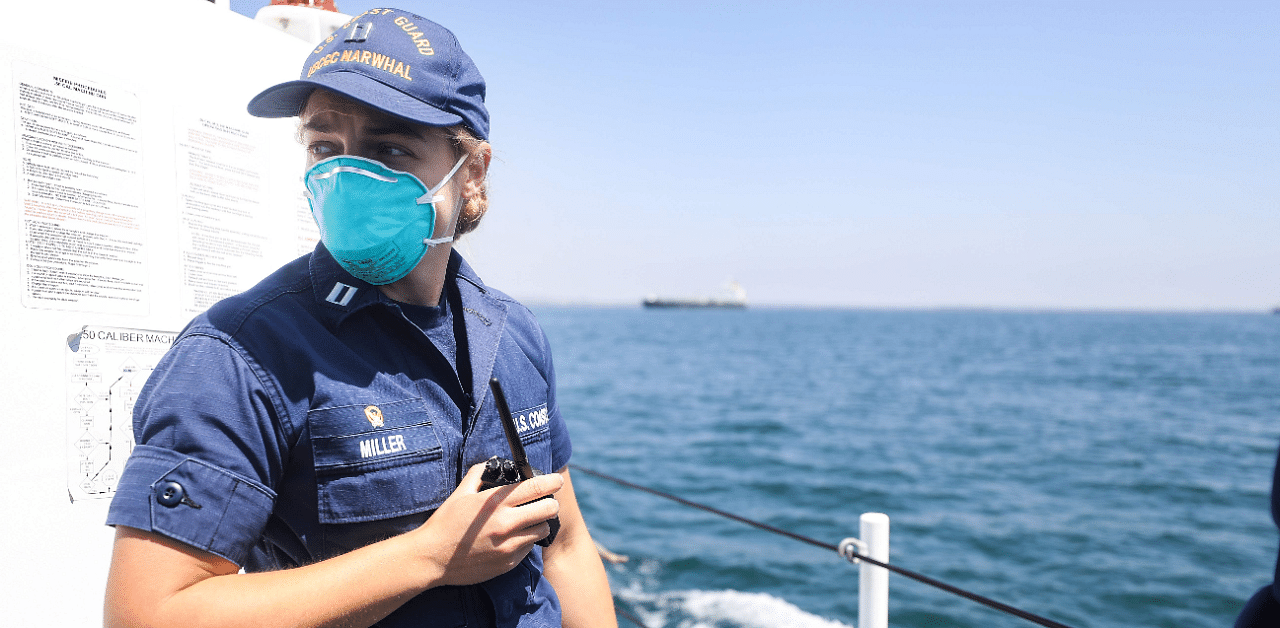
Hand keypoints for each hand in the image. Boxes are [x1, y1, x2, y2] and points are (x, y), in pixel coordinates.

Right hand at [412, 462, 562, 586]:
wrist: (432, 558)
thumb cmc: (445, 524)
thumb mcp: (460, 494)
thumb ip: (478, 475)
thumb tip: (491, 464)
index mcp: (495, 503)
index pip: (535, 488)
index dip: (551, 482)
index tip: (556, 481)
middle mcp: (505, 524)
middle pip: (548, 509)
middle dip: (550, 503)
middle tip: (546, 503)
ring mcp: (508, 546)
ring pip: (542, 530)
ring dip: (539, 524)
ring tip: (529, 522)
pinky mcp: (508, 563)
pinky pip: (529, 549)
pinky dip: (526, 542)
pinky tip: (514, 538)